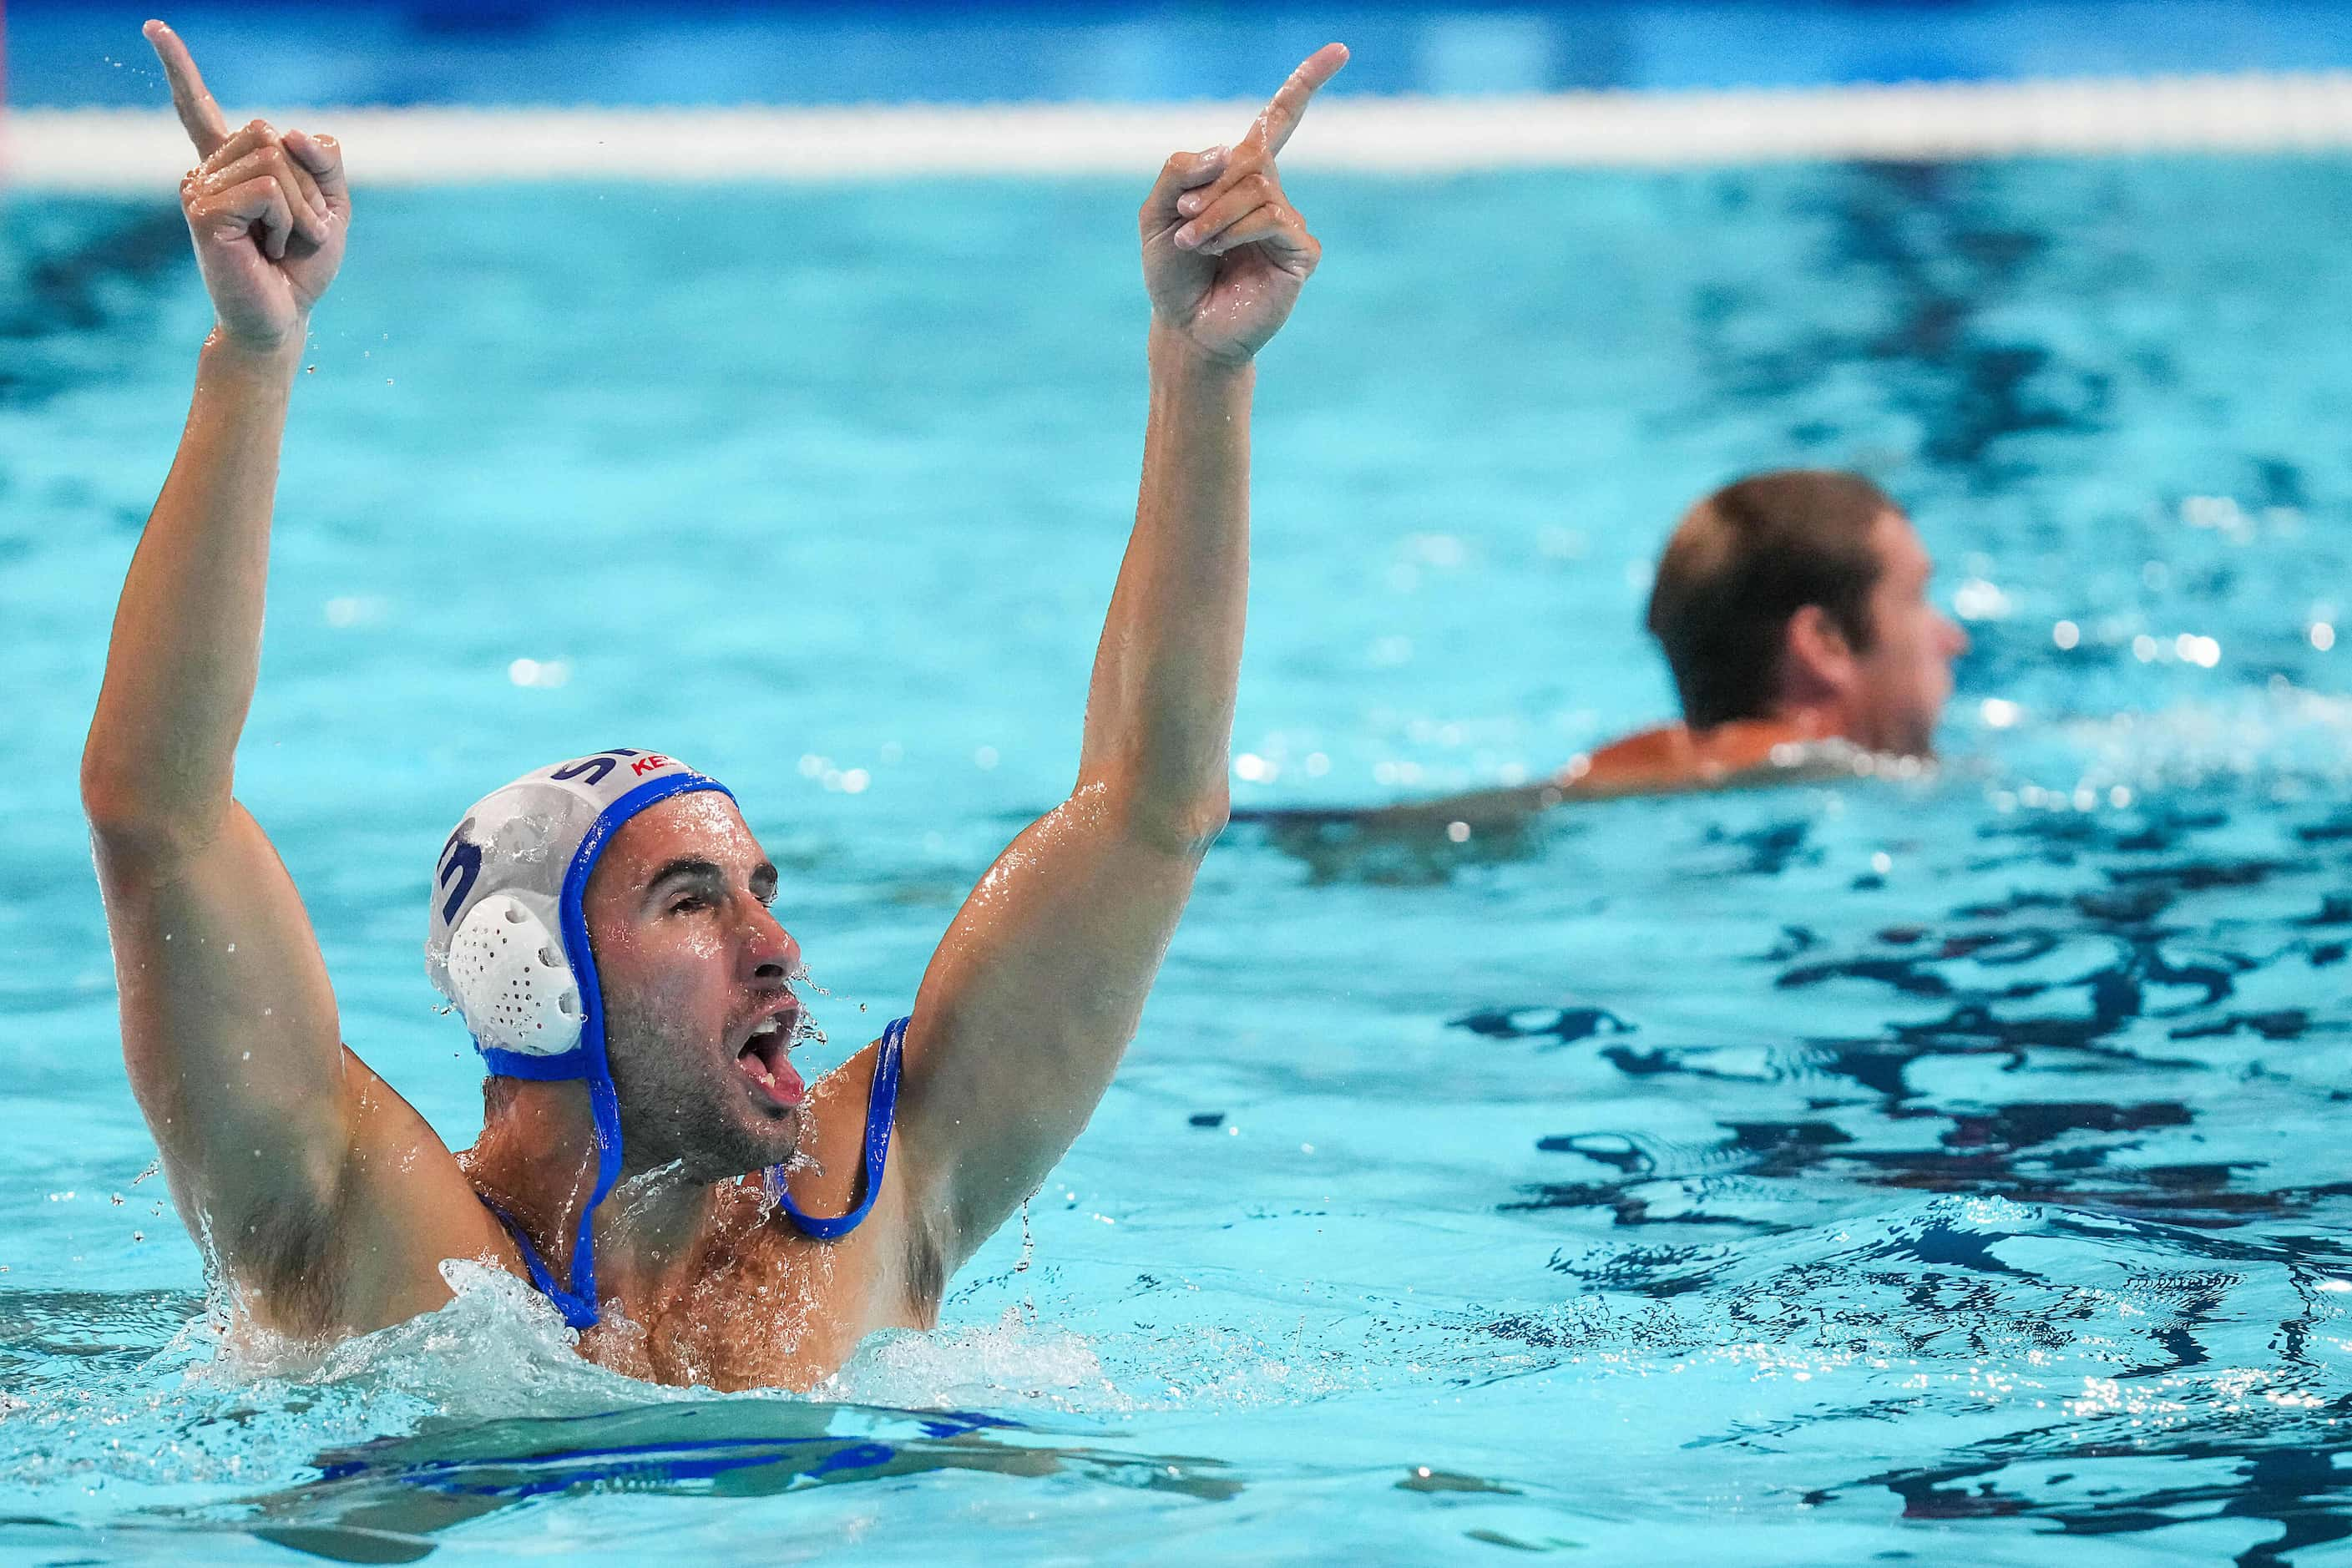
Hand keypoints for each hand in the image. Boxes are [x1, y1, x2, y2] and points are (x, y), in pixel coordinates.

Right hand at [146, 19, 348, 353]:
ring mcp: (199, 189)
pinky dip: (288, 220)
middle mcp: (207, 171)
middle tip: (295, 229)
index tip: (152, 27)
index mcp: (231, 165)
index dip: (178, 67)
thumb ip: (323, 161)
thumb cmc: (303, 265)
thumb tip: (288, 130)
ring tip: (283, 241)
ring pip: (273, 161)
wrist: (286, 316)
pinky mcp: (203, 211)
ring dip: (300, 208)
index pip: (196, 108)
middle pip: (270, 135)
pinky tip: (271, 247)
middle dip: (306, 185)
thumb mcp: (331, 207)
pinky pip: (268, 189)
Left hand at [1140, 43, 1346, 366]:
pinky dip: (1236, 231)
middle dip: (1208, 191)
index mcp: (1241, 176)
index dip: (1307, 84)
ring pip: (1258, 188)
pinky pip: (1273, 218)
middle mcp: (1272, 194)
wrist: (1186, 330)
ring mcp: (1290, 223)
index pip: (1281, 120)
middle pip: (1250, 158)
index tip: (1340, 50)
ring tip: (1195, 246)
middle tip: (1185, 228)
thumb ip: (1179, 171)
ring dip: (1215, 216)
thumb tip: (1231, 151)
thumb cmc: (1173, 274)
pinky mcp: (1301, 253)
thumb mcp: (1155, 214)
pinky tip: (1216, 254)